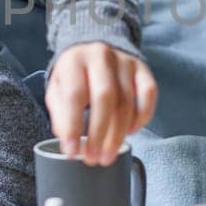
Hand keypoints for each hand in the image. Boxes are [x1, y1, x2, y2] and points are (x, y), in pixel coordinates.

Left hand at [45, 42, 157, 165]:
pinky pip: (148, 95)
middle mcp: (101, 57)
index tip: (71, 151)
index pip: (74, 95)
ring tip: (108, 155)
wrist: (94, 47)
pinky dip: (142, 118)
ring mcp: (125, 62)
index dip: (73, 126)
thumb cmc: (74, 75)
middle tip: (93, 158)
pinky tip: (131, 132)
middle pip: (105, 97)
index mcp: (74, 61)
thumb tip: (69, 140)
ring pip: (127, 101)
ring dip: (118, 134)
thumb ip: (60, 112)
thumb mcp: (58, 89)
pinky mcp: (143, 68)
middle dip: (99, 134)